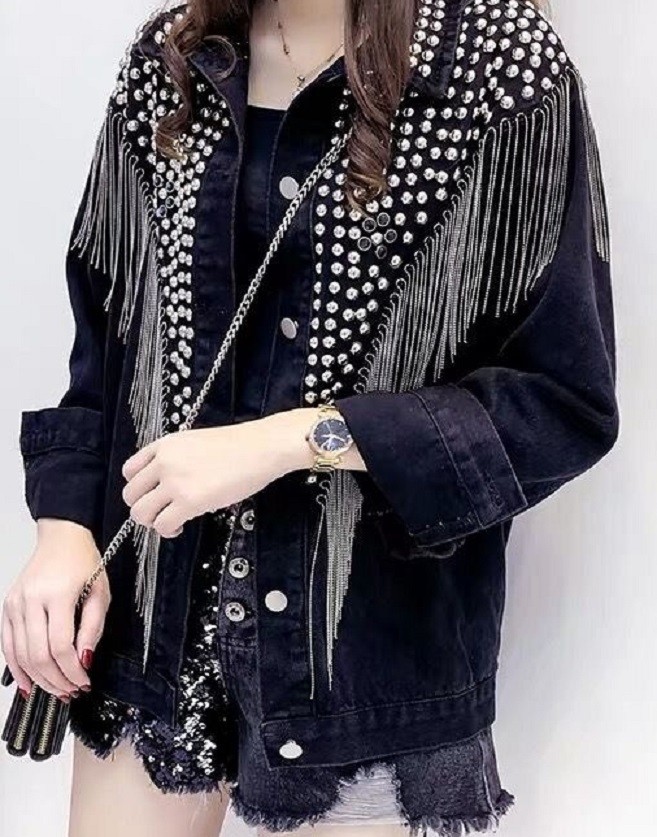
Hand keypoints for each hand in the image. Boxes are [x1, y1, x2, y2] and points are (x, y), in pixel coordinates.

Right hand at [1, 520, 109, 699]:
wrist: (62, 538)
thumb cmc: (83, 563)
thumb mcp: (100, 592)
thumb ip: (93, 628)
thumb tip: (84, 660)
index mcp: (57, 594)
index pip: (61, 645)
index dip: (72, 670)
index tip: (84, 681)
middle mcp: (31, 599)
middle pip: (38, 654)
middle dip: (56, 679)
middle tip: (71, 691)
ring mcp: (15, 604)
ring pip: (21, 654)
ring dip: (38, 679)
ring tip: (56, 690)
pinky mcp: (7, 607)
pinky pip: (8, 645)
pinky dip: (17, 668)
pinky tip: (28, 684)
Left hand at [122, 410, 316, 537]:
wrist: (261, 447)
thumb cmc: (239, 446)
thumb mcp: (196, 442)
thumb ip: (175, 459)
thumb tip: (166, 482)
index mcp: (165, 445)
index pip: (129, 470)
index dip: (139, 488)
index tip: (151, 495)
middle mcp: (164, 462)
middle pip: (131, 494)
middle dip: (143, 508)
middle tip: (160, 512)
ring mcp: (175, 482)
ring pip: (140, 513)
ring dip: (152, 522)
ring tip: (170, 520)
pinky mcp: (189, 501)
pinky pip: (162, 525)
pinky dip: (168, 530)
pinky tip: (180, 526)